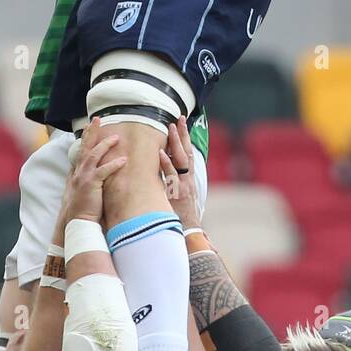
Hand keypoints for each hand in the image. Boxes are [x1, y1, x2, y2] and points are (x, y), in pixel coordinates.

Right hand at [60, 118, 125, 225]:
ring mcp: (83, 177)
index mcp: (75, 175)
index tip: (88, 129)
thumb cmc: (82, 212)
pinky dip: (114, 164)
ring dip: (105, 144)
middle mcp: (77, 173)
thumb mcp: (80, 194)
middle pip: (84, 148)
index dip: (84, 140)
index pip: (80, 153)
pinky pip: (104, 170)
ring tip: (116, 137)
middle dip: (90, 132)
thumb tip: (92, 178)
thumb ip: (85, 183)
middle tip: (96, 120)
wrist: (77, 223)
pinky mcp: (91, 184)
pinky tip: (123, 159)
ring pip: (93, 155)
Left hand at [159, 116, 202, 231]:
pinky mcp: (178, 192)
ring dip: (176, 143)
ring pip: (182, 160)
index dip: (185, 139)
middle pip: (187, 152)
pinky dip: (166, 163)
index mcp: (189, 178)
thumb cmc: (182, 215)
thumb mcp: (182, 196)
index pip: (188, 154)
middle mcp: (188, 178)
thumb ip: (174, 182)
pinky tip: (161, 153)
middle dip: (183, 135)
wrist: (190, 231)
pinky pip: (171, 175)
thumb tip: (165, 171)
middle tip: (179, 119)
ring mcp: (184, 184)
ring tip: (171, 128)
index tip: (181, 125)